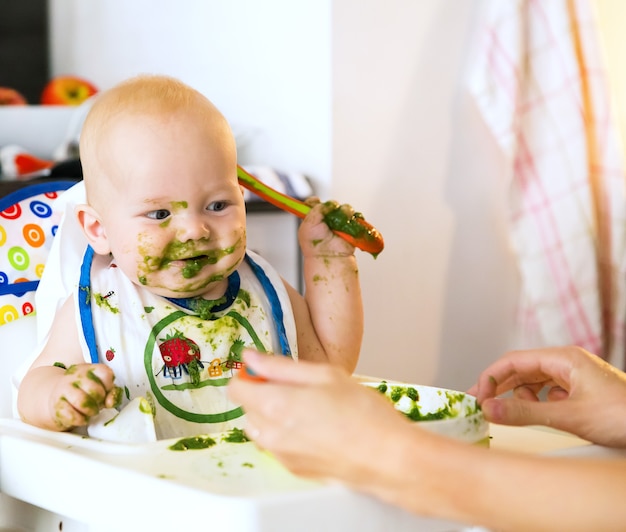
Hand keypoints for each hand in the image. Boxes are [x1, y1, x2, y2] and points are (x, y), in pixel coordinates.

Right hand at [49, 363, 120, 429]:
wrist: (59, 397)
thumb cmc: (85, 392)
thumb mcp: (101, 389)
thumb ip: (111, 394)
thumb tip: (110, 402)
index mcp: (90, 369)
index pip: (105, 373)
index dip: (109, 386)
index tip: (107, 392)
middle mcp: (76, 376)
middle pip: (95, 389)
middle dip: (100, 400)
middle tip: (98, 404)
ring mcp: (64, 388)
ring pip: (82, 401)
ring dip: (90, 411)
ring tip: (91, 412)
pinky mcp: (56, 404)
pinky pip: (71, 415)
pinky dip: (80, 420)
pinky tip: (82, 418)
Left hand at [228, 350, 411, 481]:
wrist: (387, 457)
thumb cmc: (362, 412)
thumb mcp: (323, 375)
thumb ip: (279, 366)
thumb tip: (250, 357)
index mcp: (274, 405)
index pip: (236, 389)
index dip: (249, 376)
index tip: (267, 372)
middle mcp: (271, 434)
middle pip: (247, 409)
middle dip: (263, 395)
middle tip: (297, 388)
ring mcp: (281, 455)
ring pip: (261, 429)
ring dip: (273, 416)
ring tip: (308, 409)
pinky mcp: (294, 470)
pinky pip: (277, 446)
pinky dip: (287, 435)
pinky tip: (316, 428)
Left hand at [298, 198, 355, 257]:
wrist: (328, 256)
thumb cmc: (315, 245)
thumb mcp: (308, 224)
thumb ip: (316, 209)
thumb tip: (328, 204)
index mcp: (313, 218)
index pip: (314, 203)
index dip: (316, 201)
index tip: (317, 201)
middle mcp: (326, 220)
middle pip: (332, 204)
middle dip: (333, 206)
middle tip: (331, 214)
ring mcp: (339, 223)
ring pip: (345, 209)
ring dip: (345, 212)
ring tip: (341, 221)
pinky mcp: (350, 227)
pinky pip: (355, 217)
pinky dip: (354, 217)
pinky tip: (349, 222)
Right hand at [468, 346, 625, 446]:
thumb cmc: (624, 416)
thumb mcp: (569, 417)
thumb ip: (525, 414)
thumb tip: (489, 411)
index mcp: (563, 359)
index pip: (514, 360)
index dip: (491, 377)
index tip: (477, 396)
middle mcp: (567, 364)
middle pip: (521, 369)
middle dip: (500, 387)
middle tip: (481, 406)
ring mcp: (575, 378)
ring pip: (534, 383)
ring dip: (519, 397)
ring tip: (512, 413)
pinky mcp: (580, 392)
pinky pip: (548, 393)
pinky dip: (537, 404)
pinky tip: (541, 415)